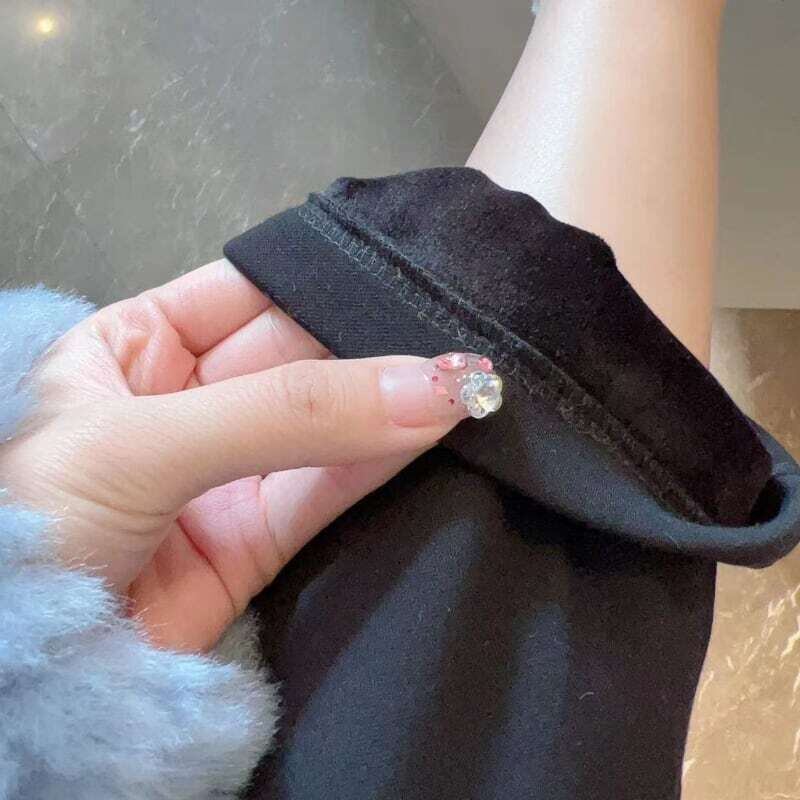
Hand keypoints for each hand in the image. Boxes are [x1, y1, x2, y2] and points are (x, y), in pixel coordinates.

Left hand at [0, 260, 477, 651]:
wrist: (13, 680)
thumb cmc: (27, 521)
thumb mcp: (141, 442)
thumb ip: (287, 412)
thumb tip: (426, 384)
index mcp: (132, 349)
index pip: (246, 295)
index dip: (321, 285)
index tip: (402, 277)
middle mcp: (185, 405)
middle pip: (294, 360)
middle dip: (365, 349)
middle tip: (447, 335)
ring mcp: (222, 477)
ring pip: (319, 430)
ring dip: (385, 409)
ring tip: (462, 384)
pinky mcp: (251, 545)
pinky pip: (323, 493)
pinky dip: (376, 466)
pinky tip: (427, 432)